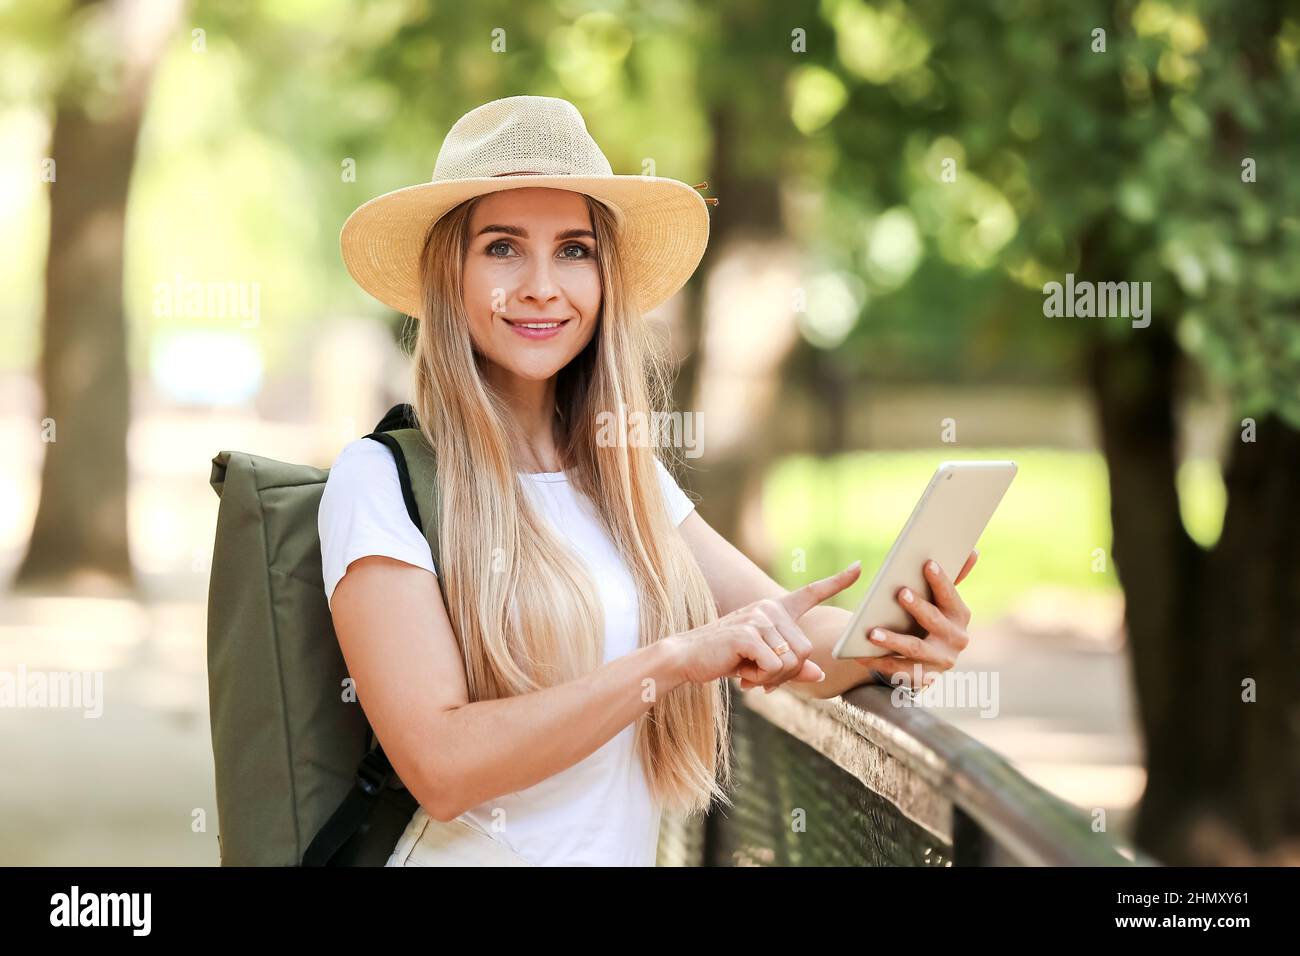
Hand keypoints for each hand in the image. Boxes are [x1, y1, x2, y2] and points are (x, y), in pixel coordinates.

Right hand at [666, 561, 863, 691]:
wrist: (686, 657)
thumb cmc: (726, 658)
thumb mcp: (762, 663)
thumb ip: (792, 668)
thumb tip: (820, 674)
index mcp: (774, 610)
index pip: (810, 593)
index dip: (836, 582)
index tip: (859, 567)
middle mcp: (769, 609)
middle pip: (805, 650)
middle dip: (787, 674)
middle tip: (761, 678)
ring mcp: (758, 618)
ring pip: (791, 661)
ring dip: (772, 679)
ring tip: (749, 674)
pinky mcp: (748, 634)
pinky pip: (774, 667)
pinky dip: (760, 680)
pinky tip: (741, 674)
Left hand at [858, 549, 977, 689]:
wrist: (929, 660)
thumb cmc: (931, 617)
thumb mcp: (942, 600)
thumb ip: (954, 576)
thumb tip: (973, 549)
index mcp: (961, 615)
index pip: (950, 596)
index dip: (940, 580)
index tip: (927, 563)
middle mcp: (956, 639)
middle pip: (934, 621)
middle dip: (917, 606)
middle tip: (900, 592)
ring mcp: (940, 661)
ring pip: (914, 648)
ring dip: (893, 640)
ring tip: (871, 632)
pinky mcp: (924, 678)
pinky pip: (898, 670)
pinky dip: (879, 661)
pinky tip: (860, 653)